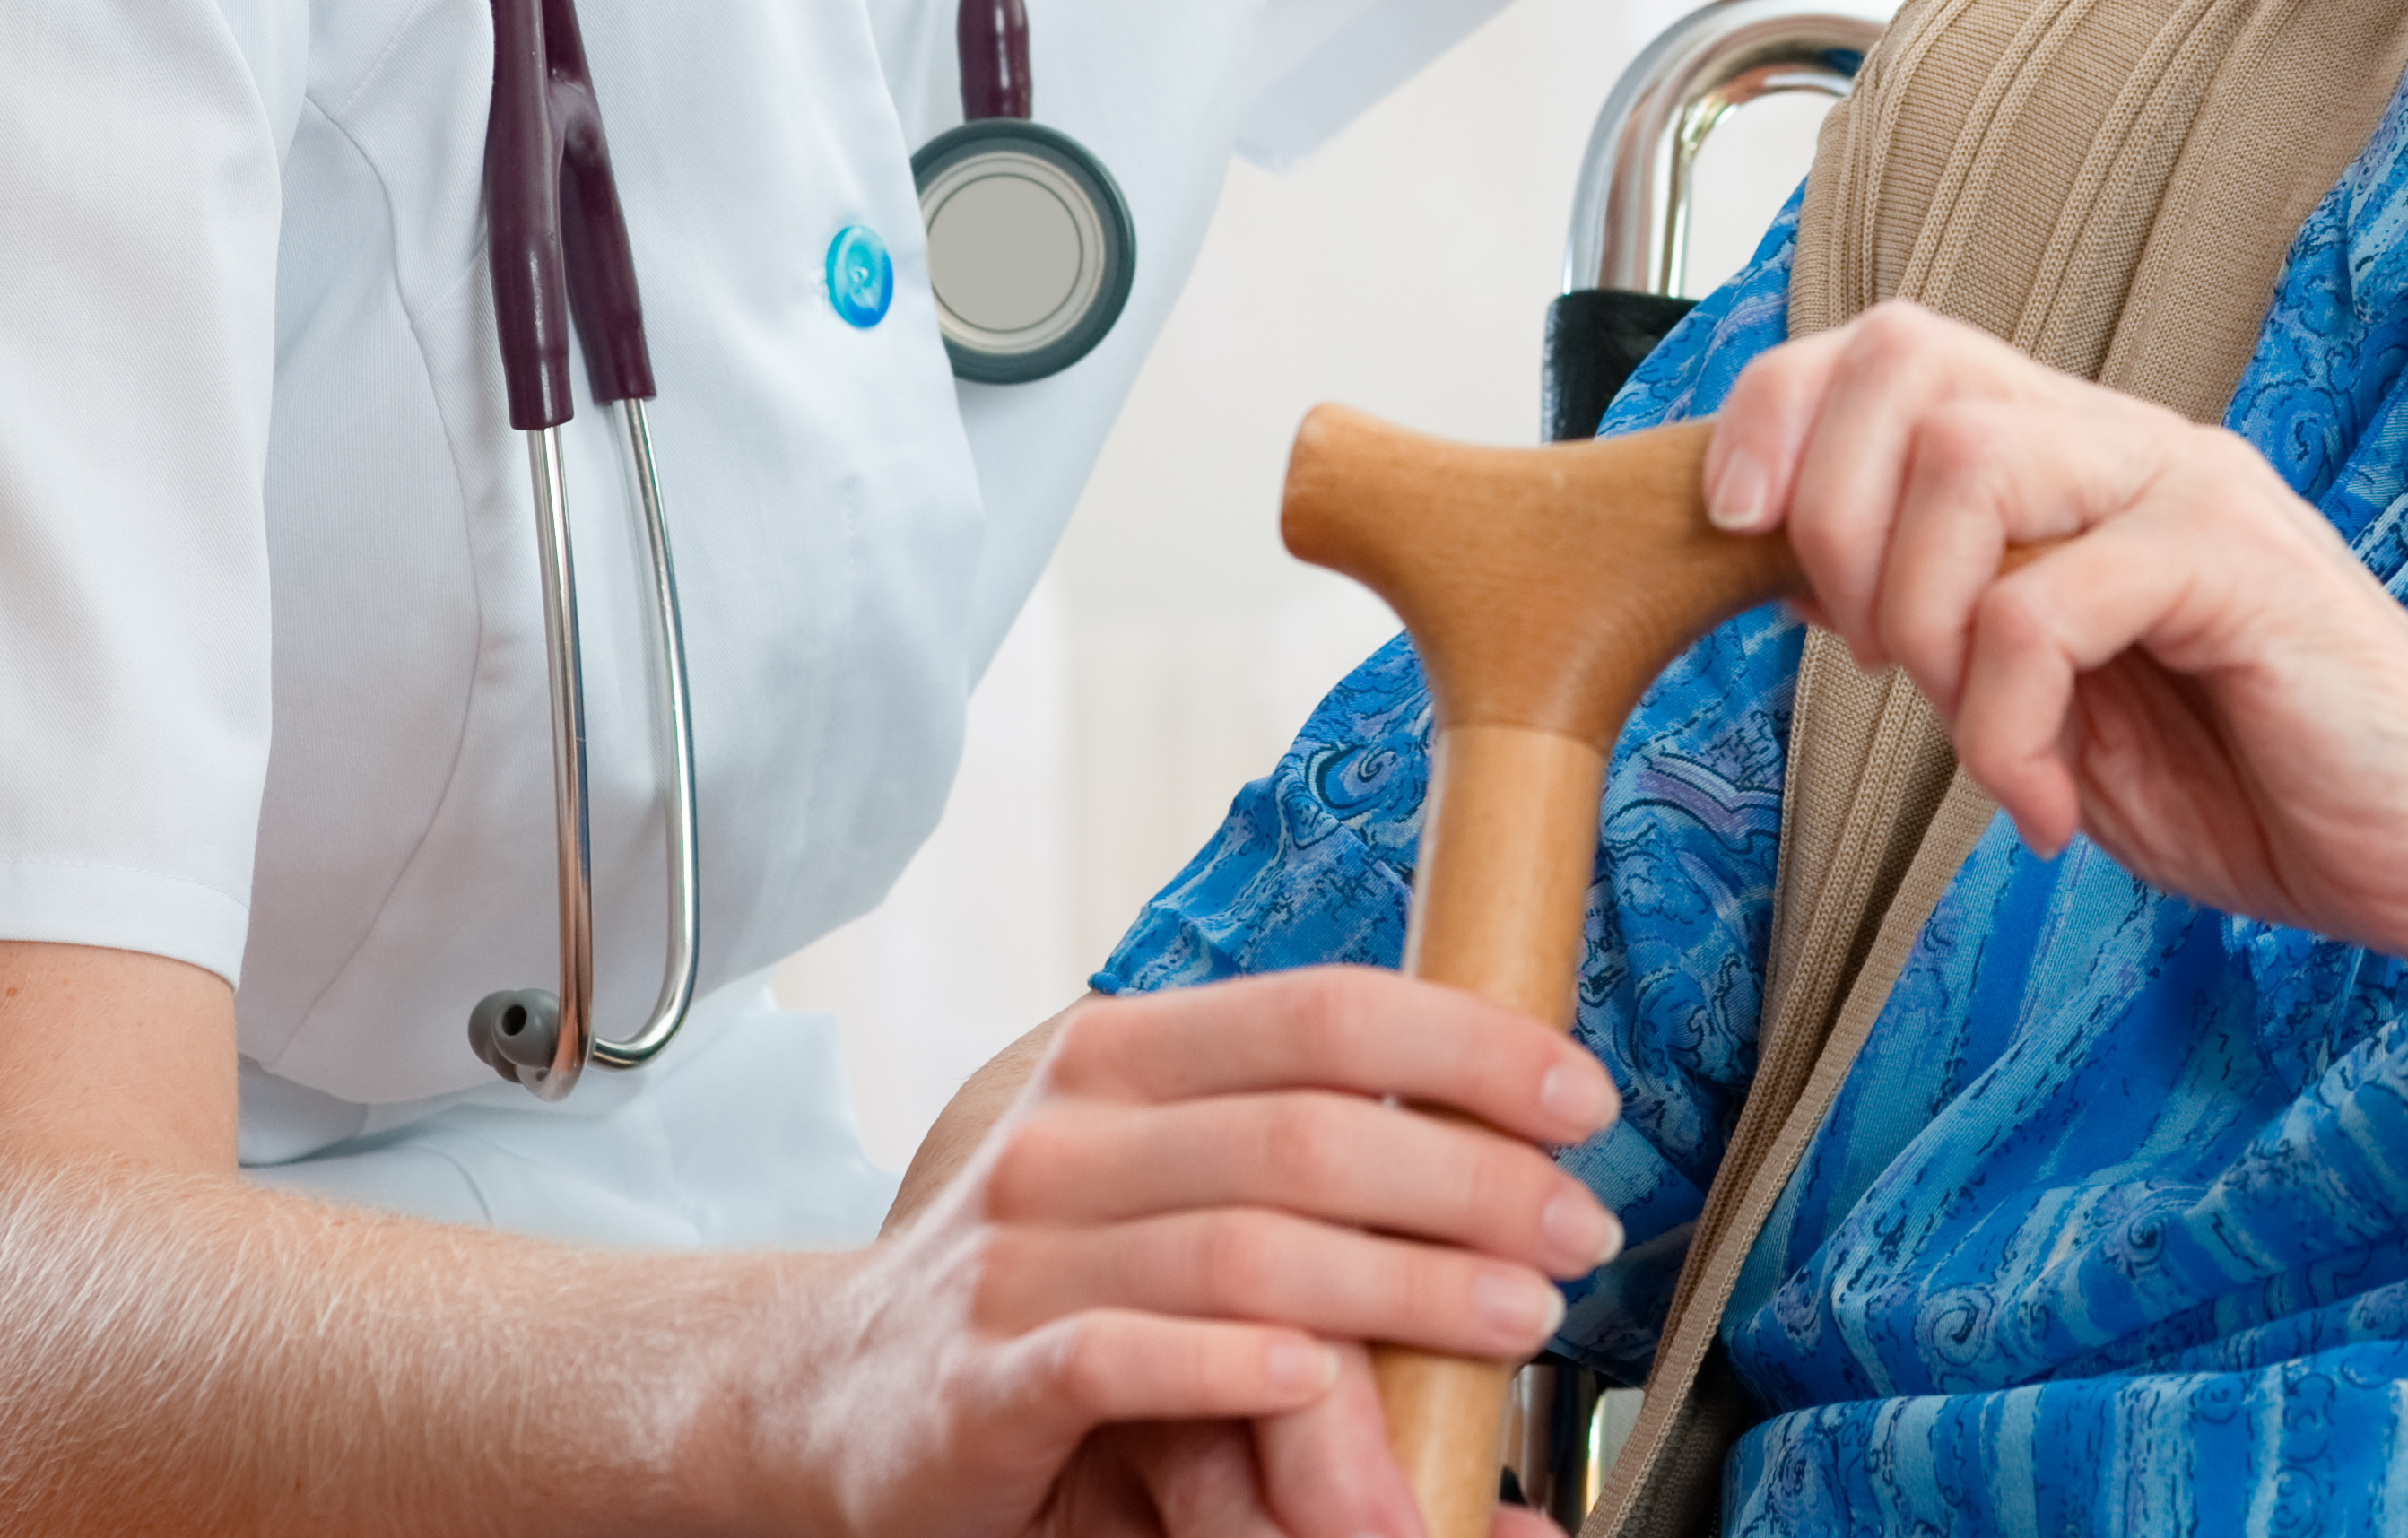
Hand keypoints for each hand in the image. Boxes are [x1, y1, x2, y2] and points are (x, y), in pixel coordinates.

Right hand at [786, 971, 1621, 1537]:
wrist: (828, 1394)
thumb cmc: (1037, 1278)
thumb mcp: (1151, 1175)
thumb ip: (1290, 1157)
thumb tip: (1500, 1185)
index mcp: (1119, 1056)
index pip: (1319, 1012)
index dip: (1466, 1043)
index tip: (1580, 1097)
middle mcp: (1066, 1137)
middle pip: (1307, 1132)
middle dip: (1470, 1177)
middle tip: (1577, 1232)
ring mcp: (1016, 1258)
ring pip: (1242, 1249)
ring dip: (1405, 1285)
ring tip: (1516, 1316)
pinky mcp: (982, 1383)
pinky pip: (1119, 1356)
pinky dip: (1228, 1366)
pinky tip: (1314, 1376)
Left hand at [1700, 304, 2407, 986]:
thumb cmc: (2263, 780)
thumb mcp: (2051, 699)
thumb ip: (1947, 624)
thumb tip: (1786, 568)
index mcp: (2078, 459)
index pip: (1890, 347)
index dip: (1776, 414)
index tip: (1735, 534)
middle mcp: (2130, 443)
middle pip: (1909, 358)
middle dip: (1833, 511)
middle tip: (1868, 658)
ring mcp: (2192, 492)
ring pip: (1968, 461)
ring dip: (1920, 621)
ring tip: (1979, 737)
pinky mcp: (2245, 569)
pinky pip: (2050, 606)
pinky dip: (2008, 729)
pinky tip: (2051, 809)